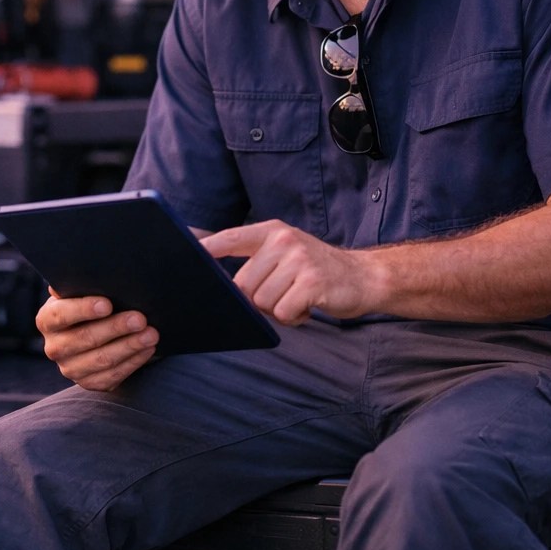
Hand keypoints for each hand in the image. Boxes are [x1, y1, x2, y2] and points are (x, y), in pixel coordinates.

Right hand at [36, 290, 157, 390]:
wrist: (98, 330)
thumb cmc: (92, 303)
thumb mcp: (82, 291)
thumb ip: (80, 284)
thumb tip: (84, 273)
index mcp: (47, 320)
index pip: (60, 315)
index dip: (82, 309)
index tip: (107, 304)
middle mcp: (54, 347)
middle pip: (85, 338)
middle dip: (115, 328)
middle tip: (140, 318)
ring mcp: (70, 368)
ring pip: (101, 360)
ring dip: (129, 346)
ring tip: (151, 334)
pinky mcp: (89, 383)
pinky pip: (112, 376)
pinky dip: (133, 362)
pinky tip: (148, 349)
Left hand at [201, 220, 375, 325]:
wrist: (363, 278)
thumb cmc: (317, 271)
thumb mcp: (287, 253)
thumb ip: (258, 261)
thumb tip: (224, 286)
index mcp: (272, 231)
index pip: (231, 238)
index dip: (207, 247)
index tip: (187, 253)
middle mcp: (283, 241)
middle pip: (243, 284)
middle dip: (258, 300)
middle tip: (283, 294)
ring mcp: (299, 260)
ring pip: (262, 302)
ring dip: (279, 309)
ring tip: (299, 298)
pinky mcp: (312, 282)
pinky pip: (283, 312)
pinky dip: (294, 317)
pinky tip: (308, 306)